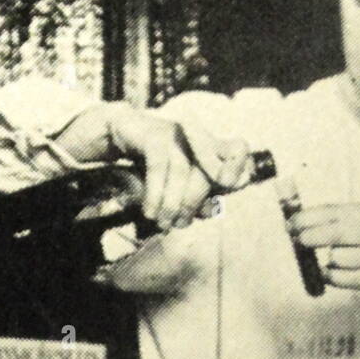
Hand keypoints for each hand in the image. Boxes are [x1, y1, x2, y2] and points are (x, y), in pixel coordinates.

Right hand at [107, 105, 250, 230]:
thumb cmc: (153, 164)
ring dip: (172, 204)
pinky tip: (149, 212)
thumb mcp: (177, 185)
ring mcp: (176, 134)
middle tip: (176, 225)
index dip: (240, 168)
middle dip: (192, 204)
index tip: (227, 188)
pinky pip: (158, 166)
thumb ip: (197, 199)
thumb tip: (211, 210)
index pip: (238, 150)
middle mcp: (197, 138)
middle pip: (206, 173)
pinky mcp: (153, 135)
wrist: (119, 134)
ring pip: (181, 171)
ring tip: (162, 223)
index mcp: (210, 148)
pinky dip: (154, 193)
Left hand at [288, 202, 359, 345]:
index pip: (334, 211)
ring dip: (329, 263)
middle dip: (309, 236)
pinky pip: (341, 279)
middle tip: (297, 239)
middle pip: (332, 232)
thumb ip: (346, 222)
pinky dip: (334, 278)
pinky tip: (339, 275)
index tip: (290, 223)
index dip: (307, 217)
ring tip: (337, 262)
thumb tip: (305, 223)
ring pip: (335, 259)